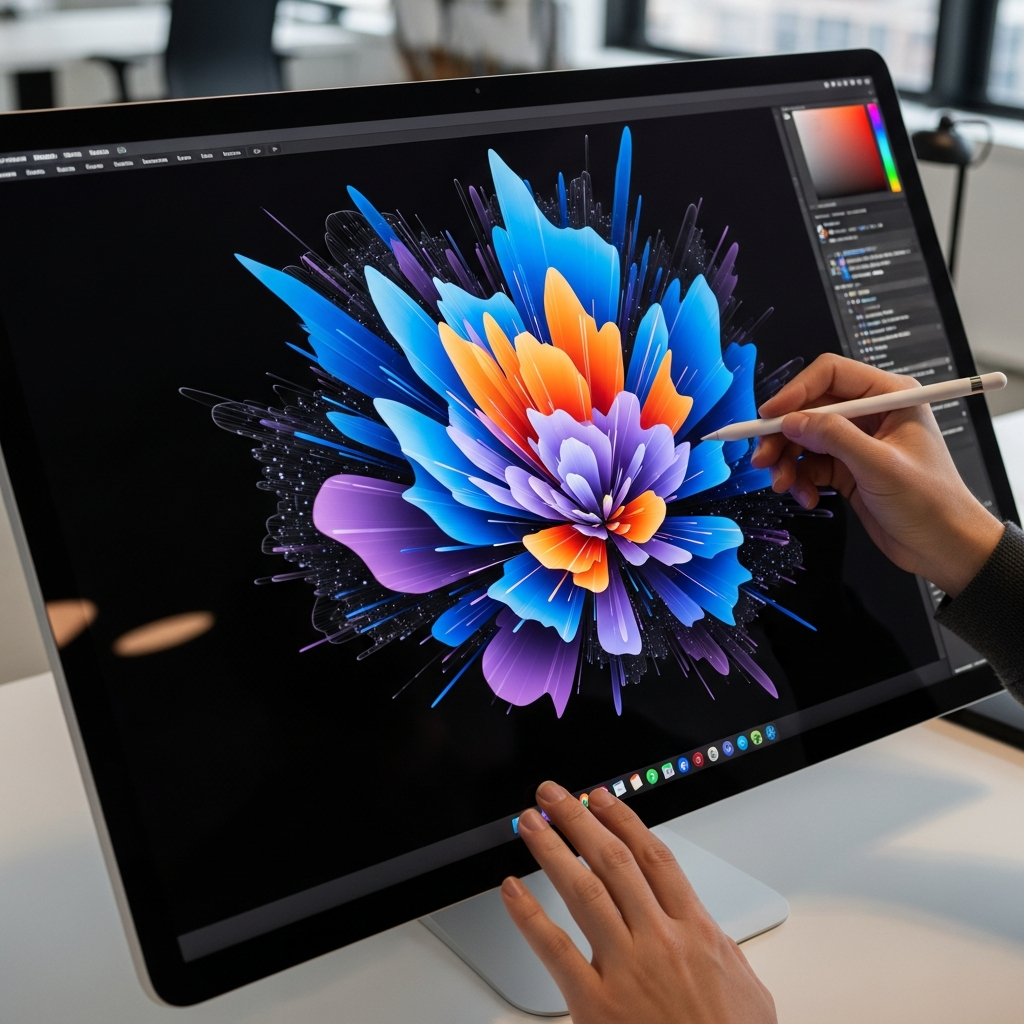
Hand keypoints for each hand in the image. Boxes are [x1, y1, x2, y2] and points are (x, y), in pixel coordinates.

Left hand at [501, 781, 776, 1023]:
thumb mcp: (746, 988)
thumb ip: (721, 948)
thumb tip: (707, 929)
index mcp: (696, 931)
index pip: (653, 857)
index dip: (623, 819)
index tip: (600, 799)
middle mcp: (659, 940)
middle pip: (613, 861)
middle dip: (579, 821)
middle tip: (554, 795)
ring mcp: (626, 969)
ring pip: (584, 891)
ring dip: (553, 850)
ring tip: (530, 823)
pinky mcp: (596, 1005)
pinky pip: (555, 951)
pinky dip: (529, 917)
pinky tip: (512, 891)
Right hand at [749, 353, 1003, 596]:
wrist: (944, 547)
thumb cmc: (931, 503)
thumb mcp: (880, 467)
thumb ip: (835, 438)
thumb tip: (792, 420)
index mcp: (890, 396)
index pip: (831, 375)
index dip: (796, 391)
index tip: (769, 416)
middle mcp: (871, 413)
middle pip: (810, 408)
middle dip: (783, 434)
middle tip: (762, 459)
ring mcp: (857, 441)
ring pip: (804, 438)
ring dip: (787, 462)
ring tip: (782, 487)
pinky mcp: (847, 468)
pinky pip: (809, 465)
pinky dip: (800, 481)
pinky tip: (808, 498)